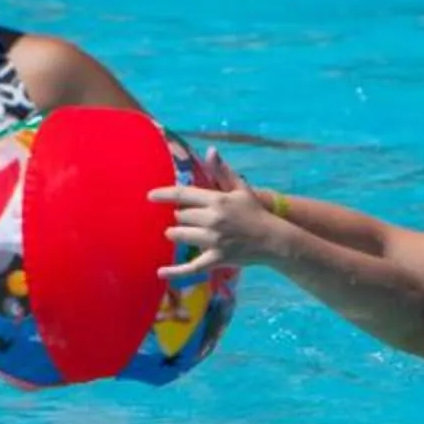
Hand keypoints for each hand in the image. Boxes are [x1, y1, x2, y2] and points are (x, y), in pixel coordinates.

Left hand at [149, 153, 283, 279]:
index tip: (150, 196)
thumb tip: (211, 151)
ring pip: (180, 235)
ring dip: (176, 233)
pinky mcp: (216, 259)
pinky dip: (175, 271)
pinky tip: (160, 272)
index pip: (182, 195)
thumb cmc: (255, 212)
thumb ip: (222, 171)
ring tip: (178, 232)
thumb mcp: (241, 188)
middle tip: (185, 217)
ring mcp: (213, 241)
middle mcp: (212, 219)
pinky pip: (191, 267)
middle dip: (179, 216)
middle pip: (180, 216)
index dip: (163, 194)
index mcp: (217, 200)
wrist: (273, 239)